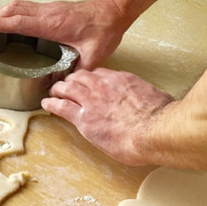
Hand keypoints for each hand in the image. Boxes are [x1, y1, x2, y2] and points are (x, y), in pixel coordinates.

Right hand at [0, 0, 129, 69]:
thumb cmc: (104, 31)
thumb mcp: (93, 56)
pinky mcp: (51, 8)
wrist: (114, 9)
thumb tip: (58, 89)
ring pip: (16, 6)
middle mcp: (46, 13)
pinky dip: (9, 12)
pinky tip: (5, 19)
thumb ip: (75, 73)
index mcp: (52, 23)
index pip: (19, 22)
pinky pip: (24, 7)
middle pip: (12, 11)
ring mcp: (48, 8)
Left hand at [43, 68, 174, 164]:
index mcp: (122, 80)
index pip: (101, 73)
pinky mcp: (83, 118)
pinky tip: (46, 104)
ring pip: (67, 88)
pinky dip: (52, 104)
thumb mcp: (157, 98)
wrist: (153, 131)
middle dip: (72, 80)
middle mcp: (104, 86)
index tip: (88, 82)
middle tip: (66, 85)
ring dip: (59, 89)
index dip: (91, 78)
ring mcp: (91, 101)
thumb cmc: (160, 119)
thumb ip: (147, 98)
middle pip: (80, 76)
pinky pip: (61, 107)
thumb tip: (153, 103)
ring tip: (53, 92)